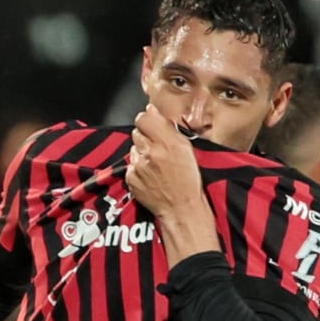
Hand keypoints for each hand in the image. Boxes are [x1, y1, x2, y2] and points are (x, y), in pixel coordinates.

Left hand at [125, 105, 204, 219]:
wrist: (181, 208)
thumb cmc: (188, 181)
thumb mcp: (186, 149)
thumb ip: (168, 128)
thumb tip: (152, 111)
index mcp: (167, 142)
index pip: (143, 117)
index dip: (148, 120)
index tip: (152, 125)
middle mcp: (150, 152)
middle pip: (137, 131)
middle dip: (146, 137)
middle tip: (158, 148)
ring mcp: (138, 166)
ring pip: (134, 148)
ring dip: (142, 152)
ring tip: (155, 163)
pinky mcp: (131, 178)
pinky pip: (131, 164)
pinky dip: (138, 167)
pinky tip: (150, 174)